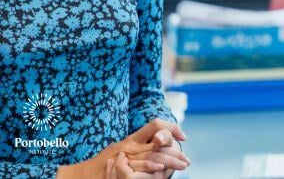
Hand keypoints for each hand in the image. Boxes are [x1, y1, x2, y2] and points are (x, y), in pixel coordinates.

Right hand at [58, 119, 189, 178]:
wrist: (82, 174)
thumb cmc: (103, 165)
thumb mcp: (123, 152)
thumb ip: (139, 148)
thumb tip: (159, 147)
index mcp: (132, 139)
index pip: (156, 124)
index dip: (171, 128)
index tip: (183, 137)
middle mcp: (129, 144)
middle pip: (159, 139)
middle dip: (176, 151)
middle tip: (187, 161)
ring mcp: (124, 154)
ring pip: (153, 152)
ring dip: (170, 160)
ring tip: (182, 165)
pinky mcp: (120, 165)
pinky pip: (138, 164)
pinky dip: (150, 165)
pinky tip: (160, 169)